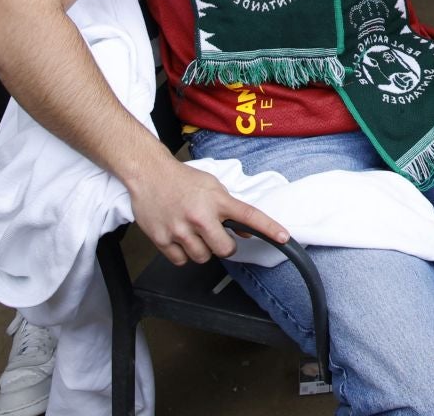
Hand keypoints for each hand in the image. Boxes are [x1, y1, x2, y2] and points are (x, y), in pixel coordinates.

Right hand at [128, 158, 288, 265]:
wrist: (149, 173)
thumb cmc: (182, 179)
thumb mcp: (213, 187)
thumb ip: (230, 208)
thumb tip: (245, 231)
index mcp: (217, 201)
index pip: (249, 216)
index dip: (269, 228)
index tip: (284, 238)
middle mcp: (200, 216)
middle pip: (225, 250)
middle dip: (224, 246)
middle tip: (215, 234)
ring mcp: (180, 230)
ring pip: (203, 258)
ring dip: (202, 250)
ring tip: (194, 233)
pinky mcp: (162, 239)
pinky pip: (181, 261)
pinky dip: (183, 254)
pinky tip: (180, 238)